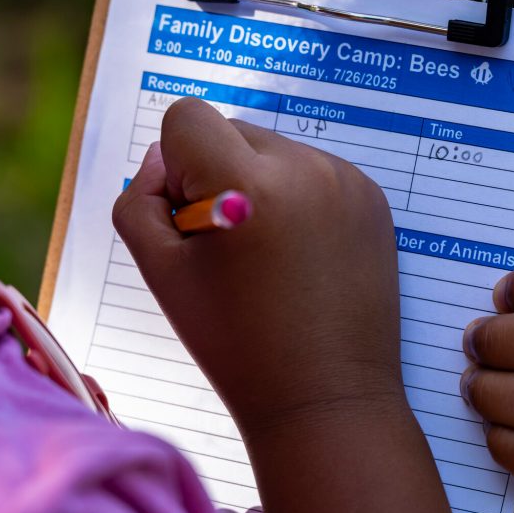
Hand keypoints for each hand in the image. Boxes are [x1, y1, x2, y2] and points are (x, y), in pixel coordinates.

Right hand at [113, 97, 403, 432]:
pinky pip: (315, 173)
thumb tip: (165, 158)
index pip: (187, 117)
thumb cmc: (236, 342)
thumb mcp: (161, 274)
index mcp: (249, 185)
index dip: (175, 168)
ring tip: (271, 258)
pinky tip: (303, 257)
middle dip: (217, 175)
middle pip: (231, 131)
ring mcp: (347, 180)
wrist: (325, 395)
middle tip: (231, 249)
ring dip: (260, 186)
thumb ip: (140, 200)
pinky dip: (299, 200)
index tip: (193, 221)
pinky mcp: (372, 197)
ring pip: (274, 152)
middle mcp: (305, 168)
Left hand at [460, 242, 513, 504]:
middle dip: (499, 342)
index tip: (496, 292)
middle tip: (470, 342)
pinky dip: (508, 446)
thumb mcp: (502, 273)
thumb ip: (487, 249)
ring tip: (470, 386)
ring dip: (496, 395)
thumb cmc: (500, 314)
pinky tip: (488, 431)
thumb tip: (396, 215)